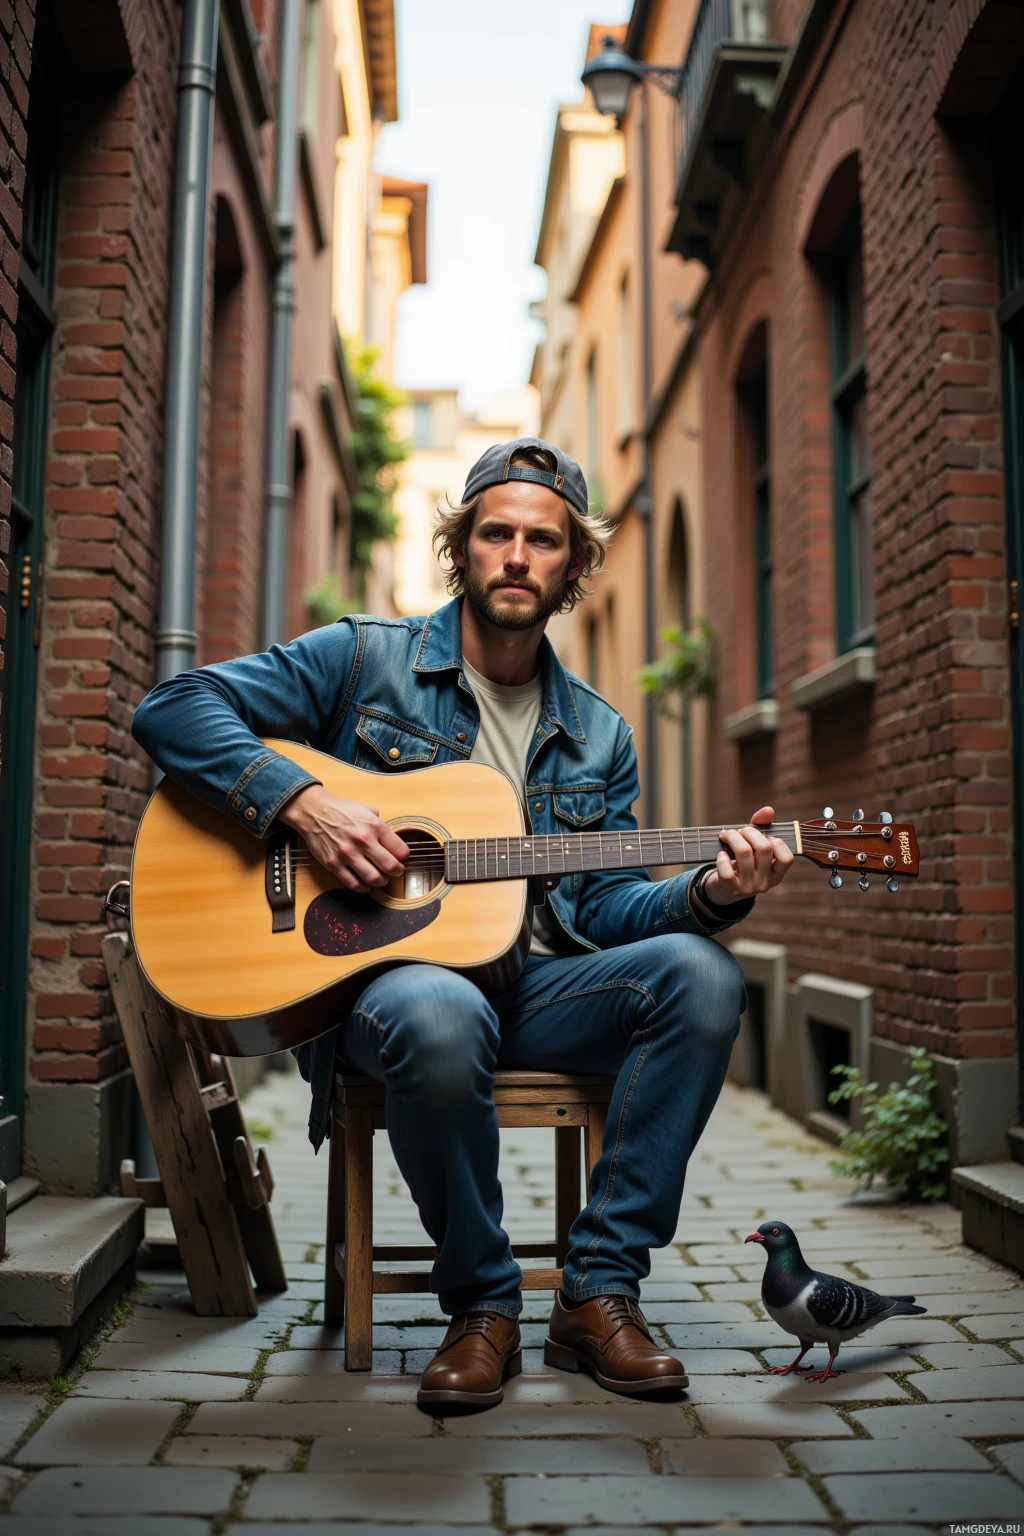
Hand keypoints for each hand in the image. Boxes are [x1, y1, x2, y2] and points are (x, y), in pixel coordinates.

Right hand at [278, 783, 408, 893]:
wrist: (314, 812)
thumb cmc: (341, 810)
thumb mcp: (367, 810)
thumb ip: (381, 824)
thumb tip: (391, 840)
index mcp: (375, 826)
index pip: (401, 850)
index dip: (404, 857)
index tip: (402, 858)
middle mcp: (363, 841)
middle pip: (390, 867)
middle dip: (397, 871)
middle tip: (396, 871)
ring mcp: (348, 854)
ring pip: (374, 879)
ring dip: (381, 881)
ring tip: (381, 878)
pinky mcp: (334, 864)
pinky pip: (353, 884)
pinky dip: (363, 887)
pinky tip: (365, 883)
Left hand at [704, 806, 794, 905]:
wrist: (722, 889)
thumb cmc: (741, 864)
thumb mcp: (753, 848)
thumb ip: (761, 827)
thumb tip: (768, 810)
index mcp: (776, 874)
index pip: (787, 858)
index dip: (777, 842)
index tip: (765, 836)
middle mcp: (765, 883)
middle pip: (764, 848)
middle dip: (749, 832)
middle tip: (738, 831)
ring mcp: (748, 888)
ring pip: (744, 853)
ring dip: (732, 838)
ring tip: (726, 836)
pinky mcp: (730, 889)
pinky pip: (727, 870)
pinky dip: (722, 858)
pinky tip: (721, 854)